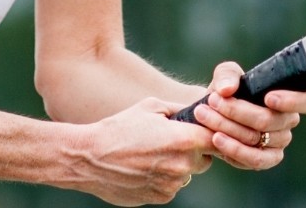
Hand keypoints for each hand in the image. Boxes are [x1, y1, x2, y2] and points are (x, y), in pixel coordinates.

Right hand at [71, 98, 214, 205]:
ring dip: (177, 165)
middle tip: (172, 142)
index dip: (211, 133)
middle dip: (194, 150)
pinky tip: (144, 167)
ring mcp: (172, 184)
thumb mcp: (150, 107)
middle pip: (205, 159)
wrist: (89, 158)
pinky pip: (171, 186)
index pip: (215, 138)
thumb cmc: (119, 128)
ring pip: (187, 174)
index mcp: (183, 140)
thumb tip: (198, 111)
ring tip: (151, 154)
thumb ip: (179, 110)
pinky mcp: (161, 197)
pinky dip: (163, 178)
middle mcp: (182, 165)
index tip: (202, 130)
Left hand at [189, 61, 305, 169]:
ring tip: (205, 116)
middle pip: (270, 120)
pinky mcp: (265, 160)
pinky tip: (216, 138)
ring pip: (257, 138)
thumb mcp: (225, 76)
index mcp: (288, 98)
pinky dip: (233, 149)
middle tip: (213, 100)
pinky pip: (254, 159)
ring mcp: (278, 143)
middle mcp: (287, 122)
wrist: (211, 114)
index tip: (268, 97)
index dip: (294, 101)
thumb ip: (227, 75)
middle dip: (238, 110)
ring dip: (228, 127)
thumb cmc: (226, 92)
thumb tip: (228, 89)